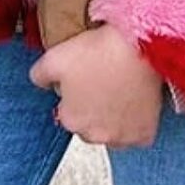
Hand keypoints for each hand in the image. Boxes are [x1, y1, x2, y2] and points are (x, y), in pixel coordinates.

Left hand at [31, 25, 164, 148]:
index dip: (74, 95)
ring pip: (113, 133)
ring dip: (113, 119)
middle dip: (92, 111)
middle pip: (89, 127)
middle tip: (102, 83)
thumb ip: (39, 75)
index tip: (84, 79)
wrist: (138, 47)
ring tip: (119, 90)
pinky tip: (135, 102)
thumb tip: (40, 83)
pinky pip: (138, 135)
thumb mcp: (54, 57)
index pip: (66, 114)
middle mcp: (94, 136)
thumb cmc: (99, 51)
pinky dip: (137, 123)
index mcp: (70, 120)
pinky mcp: (144, 134)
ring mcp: (121, 138)